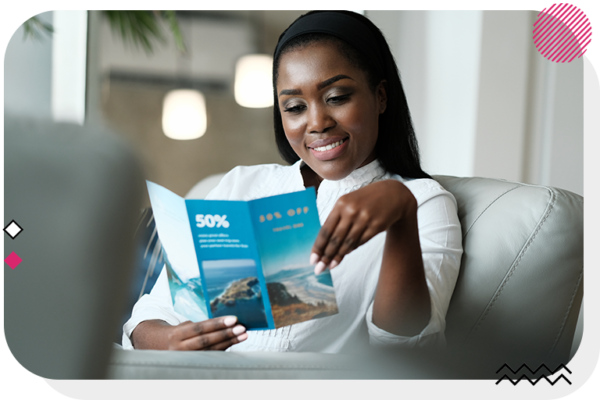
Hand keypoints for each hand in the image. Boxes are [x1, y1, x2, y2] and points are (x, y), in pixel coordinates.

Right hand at [132, 316, 247, 350]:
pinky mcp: (189, 365)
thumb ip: (196, 326)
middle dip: (226, 334)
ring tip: (243, 335)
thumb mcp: (179, 326)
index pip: (199, 328)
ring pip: (210, 351)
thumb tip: (220, 322)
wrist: (152, 347)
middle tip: (242, 328)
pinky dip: (222, 350)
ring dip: (229, 342)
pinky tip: (234, 344)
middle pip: (206, 341)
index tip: (233, 319)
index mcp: (175, 335)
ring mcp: (184, 359)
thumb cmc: (171, 333)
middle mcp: (179, 349)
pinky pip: (209, 357)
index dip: (217, 324)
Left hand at [310, 180, 415, 273]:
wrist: (392, 194)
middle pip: (335, 239)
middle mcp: (351, 211)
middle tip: (319, 269)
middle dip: (326, 256)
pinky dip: (352, 249)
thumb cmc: (365, 200)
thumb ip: (337, 220)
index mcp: (341, 204)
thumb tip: (325, 244)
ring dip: (338, 256)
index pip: (326, 230)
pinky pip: (360, 242)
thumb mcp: (348, 203)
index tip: (312, 260)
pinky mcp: (376, 226)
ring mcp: (364, 219)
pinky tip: (345, 254)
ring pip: (348, 243)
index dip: (318, 247)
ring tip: (331, 266)